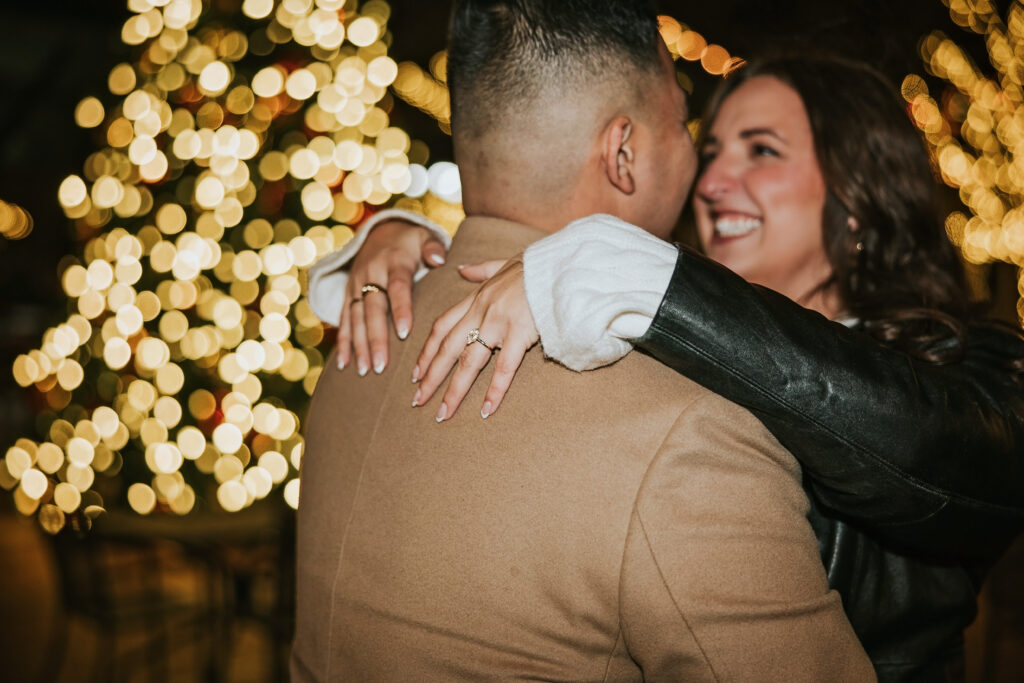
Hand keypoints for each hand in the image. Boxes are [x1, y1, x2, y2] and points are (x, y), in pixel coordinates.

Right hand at [337, 220, 447, 374]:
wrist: (379, 232)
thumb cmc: (411, 242)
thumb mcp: (424, 237)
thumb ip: (433, 247)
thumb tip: (439, 259)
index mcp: (393, 262)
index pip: (397, 288)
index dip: (400, 309)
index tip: (404, 333)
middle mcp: (371, 274)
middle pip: (373, 309)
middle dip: (376, 338)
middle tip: (381, 365)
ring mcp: (356, 285)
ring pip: (356, 318)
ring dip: (359, 346)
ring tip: (366, 370)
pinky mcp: (347, 294)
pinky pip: (343, 320)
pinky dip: (343, 342)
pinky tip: (344, 364)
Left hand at [411, 257, 538, 420]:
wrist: (562, 265)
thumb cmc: (538, 267)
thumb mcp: (503, 263)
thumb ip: (480, 270)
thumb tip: (461, 269)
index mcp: (476, 297)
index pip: (442, 327)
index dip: (427, 351)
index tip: (416, 372)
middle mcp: (481, 311)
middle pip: (448, 349)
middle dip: (430, 377)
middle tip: (418, 400)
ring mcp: (498, 322)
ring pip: (469, 362)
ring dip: (453, 390)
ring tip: (443, 414)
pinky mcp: (520, 332)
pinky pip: (504, 367)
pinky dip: (494, 391)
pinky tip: (486, 411)